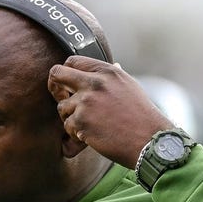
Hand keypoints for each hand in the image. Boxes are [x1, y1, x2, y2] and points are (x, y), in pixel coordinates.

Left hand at [48, 55, 175, 168]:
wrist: (148, 140)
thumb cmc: (141, 116)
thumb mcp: (130, 87)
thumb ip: (115, 76)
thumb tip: (114, 64)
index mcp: (106, 72)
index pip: (73, 61)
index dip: (65, 73)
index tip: (66, 85)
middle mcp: (94, 83)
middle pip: (57, 74)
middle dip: (54, 87)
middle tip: (60, 98)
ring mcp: (86, 102)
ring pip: (62, 107)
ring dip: (70, 118)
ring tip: (89, 126)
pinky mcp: (81, 121)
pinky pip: (67, 126)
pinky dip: (75, 135)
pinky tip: (90, 137)